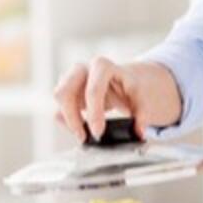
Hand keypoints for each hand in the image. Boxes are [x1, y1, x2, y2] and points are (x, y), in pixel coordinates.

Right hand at [53, 58, 181, 142]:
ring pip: (59, 101)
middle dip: (72, 117)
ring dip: (69, 121)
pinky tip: (81, 129)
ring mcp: (72, 79)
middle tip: (85, 137)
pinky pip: (58, 108)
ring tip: (85, 136)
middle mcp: (83, 69)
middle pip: (64, 92)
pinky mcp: (67, 92)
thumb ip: (143, 116)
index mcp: (103, 66)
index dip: (94, 113)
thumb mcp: (143, 98)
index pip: (93, 90)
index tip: (98, 132)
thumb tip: (139, 132)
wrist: (129, 80)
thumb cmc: (135, 87)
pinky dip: (66, 121)